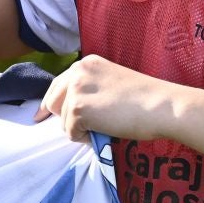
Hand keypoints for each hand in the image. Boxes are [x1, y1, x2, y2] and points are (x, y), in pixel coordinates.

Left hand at [37, 55, 180, 143]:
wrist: (162, 106)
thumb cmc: (146, 99)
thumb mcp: (111, 83)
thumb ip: (90, 89)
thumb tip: (71, 110)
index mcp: (86, 63)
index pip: (58, 84)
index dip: (51, 103)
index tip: (41, 116)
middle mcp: (77, 71)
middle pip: (51, 101)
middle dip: (63, 117)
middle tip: (80, 129)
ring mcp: (76, 89)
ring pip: (62, 120)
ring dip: (80, 129)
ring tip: (105, 126)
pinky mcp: (77, 108)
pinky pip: (71, 133)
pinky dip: (85, 138)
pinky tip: (105, 131)